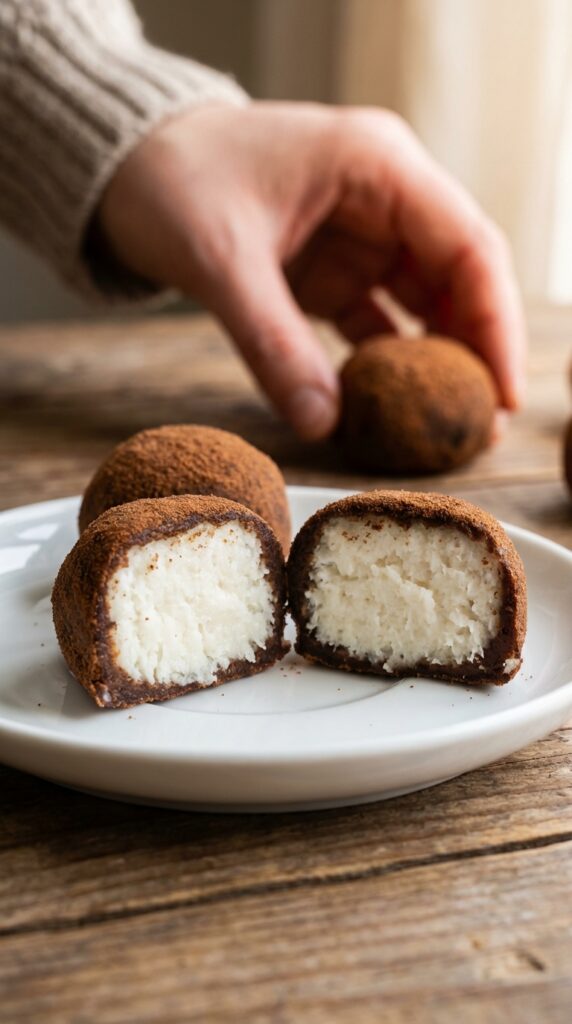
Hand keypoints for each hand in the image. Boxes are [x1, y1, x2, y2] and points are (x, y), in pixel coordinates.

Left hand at [97, 102, 525, 439]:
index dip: (496, 324)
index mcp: (377, 166)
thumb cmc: (173, 182)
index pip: (468, 246)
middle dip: (476, 352)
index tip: (503, 395)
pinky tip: (391, 409)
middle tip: (482, 428)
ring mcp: (362, 235)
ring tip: (449, 428)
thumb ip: (272, 342)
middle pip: (460, 279)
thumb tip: (323, 425)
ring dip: (439, 363)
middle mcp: (384, 196)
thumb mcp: (221, 260)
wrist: (128, 168)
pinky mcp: (335, 269)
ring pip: (427, 304)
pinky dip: (388, 363)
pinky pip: (380, 321)